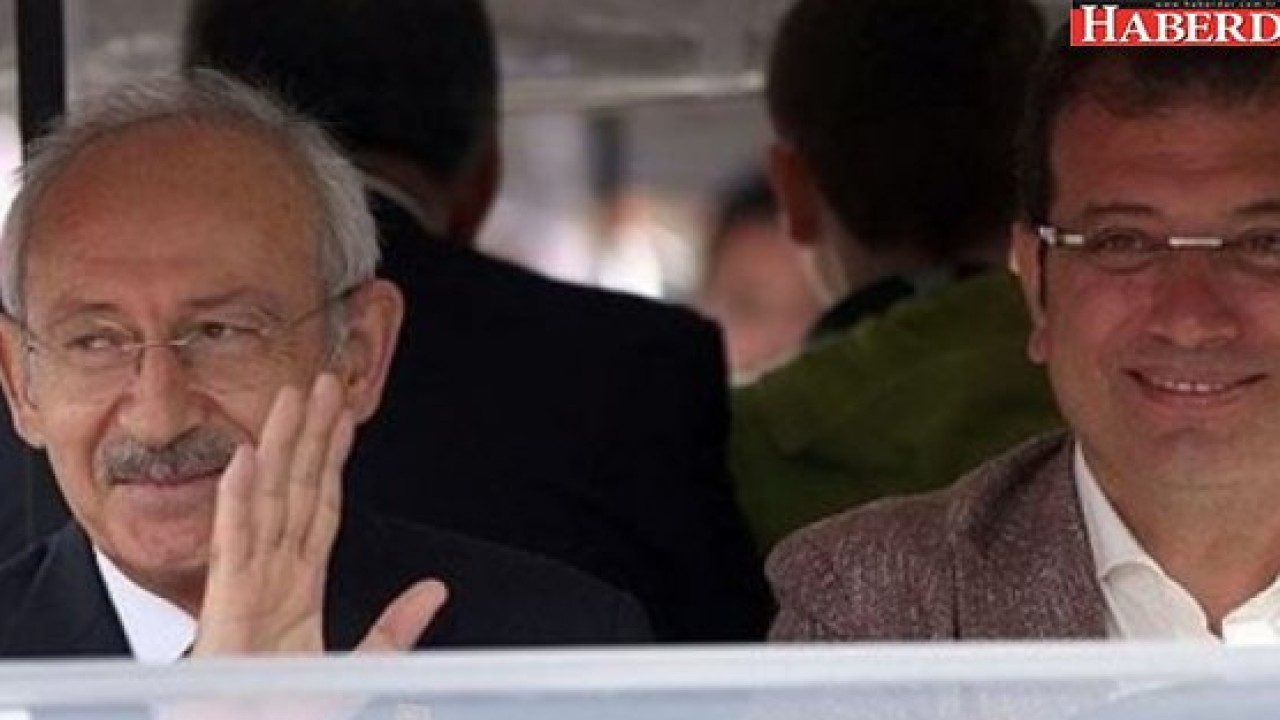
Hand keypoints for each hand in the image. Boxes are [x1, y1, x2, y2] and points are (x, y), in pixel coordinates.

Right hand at [191, 373, 447, 654]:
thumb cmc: (285, 714)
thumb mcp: (361, 671)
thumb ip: (397, 629)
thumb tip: (436, 589)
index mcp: (297, 590)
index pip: (320, 509)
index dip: (333, 461)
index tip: (345, 416)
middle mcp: (270, 579)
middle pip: (293, 492)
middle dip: (307, 436)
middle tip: (321, 380)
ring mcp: (246, 591)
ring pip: (264, 504)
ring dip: (277, 449)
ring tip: (290, 398)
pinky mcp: (227, 613)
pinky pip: (233, 549)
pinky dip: (238, 502)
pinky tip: (247, 459)